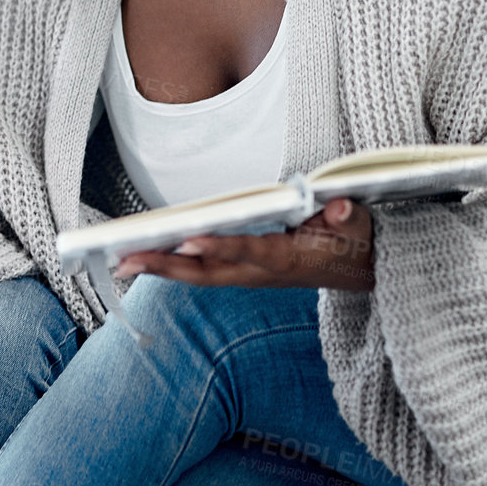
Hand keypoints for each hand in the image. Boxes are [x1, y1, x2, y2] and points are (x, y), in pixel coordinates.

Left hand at [115, 198, 375, 290]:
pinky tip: (147, 259)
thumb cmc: (358, 242)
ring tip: (122, 261)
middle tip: (127, 259)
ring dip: (162, 269)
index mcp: (291, 259)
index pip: (252, 252)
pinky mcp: (247, 272)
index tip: (190, 241)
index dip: (222, 248)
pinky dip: (175, 266)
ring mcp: (254, 275)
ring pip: (202, 275)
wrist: (365, 271)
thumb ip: (351, 217)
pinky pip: (206, 272)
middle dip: (169, 266)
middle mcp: (265, 272)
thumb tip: (338, 210)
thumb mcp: (363, 226)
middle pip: (211, 272)